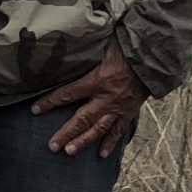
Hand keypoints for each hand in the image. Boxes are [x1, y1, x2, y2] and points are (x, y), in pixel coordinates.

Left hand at [33, 38, 148, 157]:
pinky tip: (101, 154)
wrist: (155, 57)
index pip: (68, 93)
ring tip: (70, 151)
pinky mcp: (130, 111)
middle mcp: (107, 97)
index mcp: (98, 80)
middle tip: (53, 146)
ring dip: (84, 141)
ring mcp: (119, 107)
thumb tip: (71, 38)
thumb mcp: (106, 43)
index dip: (50, 102)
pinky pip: (119, 130)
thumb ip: (89, 46)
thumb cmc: (129, 47)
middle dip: (66, 132)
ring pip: (99, 128)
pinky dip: (110, 142)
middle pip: (82, 119)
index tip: (35, 110)